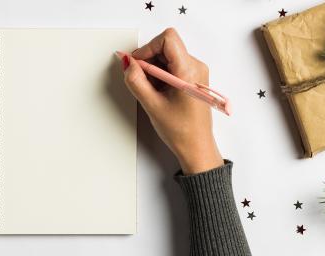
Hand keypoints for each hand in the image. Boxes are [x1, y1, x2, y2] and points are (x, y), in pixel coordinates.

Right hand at [120, 28, 222, 174]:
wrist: (197, 147)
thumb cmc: (181, 131)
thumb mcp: (152, 105)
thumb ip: (136, 81)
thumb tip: (127, 62)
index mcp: (189, 71)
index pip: (167, 39)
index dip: (148, 48)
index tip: (137, 64)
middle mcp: (196, 66)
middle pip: (166, 46)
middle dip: (148, 60)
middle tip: (141, 81)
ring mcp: (195, 72)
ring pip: (167, 56)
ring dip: (153, 69)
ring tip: (152, 91)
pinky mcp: (192, 78)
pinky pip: (172, 66)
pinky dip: (160, 75)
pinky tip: (158, 93)